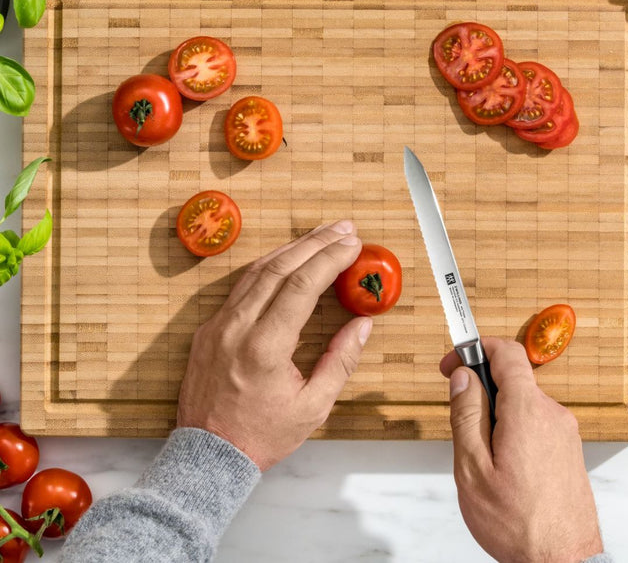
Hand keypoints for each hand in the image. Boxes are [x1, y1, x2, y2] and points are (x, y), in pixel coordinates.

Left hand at [177, 220, 370, 470]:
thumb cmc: (262, 435)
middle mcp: (237, 328)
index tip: (352, 244)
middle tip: (343, 228)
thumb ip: (341, 361)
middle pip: (279, 268)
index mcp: (264, 347)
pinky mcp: (208, 329)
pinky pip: (241, 287)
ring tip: (320, 236)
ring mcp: (218, 325)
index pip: (301, 286)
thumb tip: (362, 324)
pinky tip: (286, 259)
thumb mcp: (313, 407)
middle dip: (315, 243)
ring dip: (291, 249)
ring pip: (256, 271)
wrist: (207, 455)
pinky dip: (268, 267)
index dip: (329, 259)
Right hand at [441, 338, 602, 562]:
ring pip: (521, 403)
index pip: (506, 353)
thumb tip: (463, 376)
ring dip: (496, 415)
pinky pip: (534, 422)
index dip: (475, 348)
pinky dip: (513, 430)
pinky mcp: (568, 448)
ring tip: (483, 458)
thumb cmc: (517, 524)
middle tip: (461, 423)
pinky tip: (504, 466)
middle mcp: (552, 414)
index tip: (453, 363)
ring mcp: (564, 432)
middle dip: (481, 391)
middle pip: (511, 379)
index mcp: (527, 412)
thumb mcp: (472, 469)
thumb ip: (466, 415)